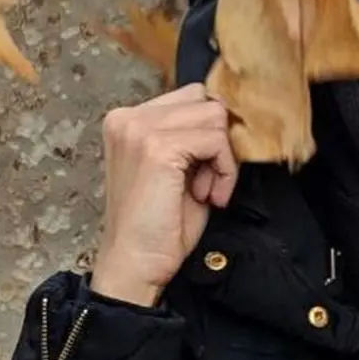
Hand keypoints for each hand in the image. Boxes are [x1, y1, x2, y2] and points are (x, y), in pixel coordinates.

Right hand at [92, 83, 237, 305]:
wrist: (135, 263)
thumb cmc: (159, 223)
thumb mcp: (179, 168)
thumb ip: (194, 136)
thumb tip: (229, 115)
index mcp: (128, 120)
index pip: (192, 96)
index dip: (211, 131)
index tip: (204, 169)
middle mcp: (128, 117)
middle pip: (207, 102)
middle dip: (218, 143)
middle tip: (205, 181)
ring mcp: (140, 130)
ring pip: (215, 118)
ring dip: (222, 158)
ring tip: (204, 190)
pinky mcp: (157, 147)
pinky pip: (216, 141)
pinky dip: (224, 170)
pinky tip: (208, 196)